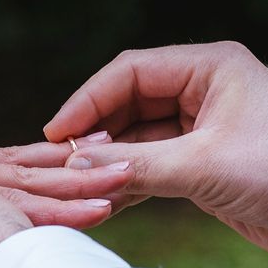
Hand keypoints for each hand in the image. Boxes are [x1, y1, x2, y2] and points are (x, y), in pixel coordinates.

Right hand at [44, 42, 267, 253]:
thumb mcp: (204, 166)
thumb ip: (136, 164)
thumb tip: (75, 163)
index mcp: (210, 69)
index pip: (130, 73)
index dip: (87, 100)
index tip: (57, 131)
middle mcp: (201, 92)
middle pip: (127, 105)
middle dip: (96, 134)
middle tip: (64, 162)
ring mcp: (198, 128)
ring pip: (135, 138)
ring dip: (108, 161)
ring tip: (77, 183)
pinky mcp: (197, 162)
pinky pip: (149, 164)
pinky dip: (126, 181)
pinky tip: (103, 198)